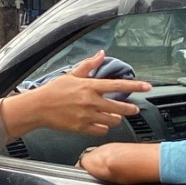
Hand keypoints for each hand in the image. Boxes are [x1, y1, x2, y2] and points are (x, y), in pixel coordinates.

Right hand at [0, 51, 149, 137]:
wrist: (38, 108)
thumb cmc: (54, 90)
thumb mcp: (71, 74)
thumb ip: (89, 65)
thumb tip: (101, 54)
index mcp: (89, 86)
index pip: (118, 86)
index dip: (135, 86)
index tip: (147, 87)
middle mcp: (90, 101)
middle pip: (120, 107)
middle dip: (130, 109)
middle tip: (134, 109)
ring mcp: (87, 116)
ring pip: (112, 121)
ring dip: (116, 119)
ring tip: (114, 116)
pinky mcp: (82, 128)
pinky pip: (101, 131)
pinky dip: (103, 128)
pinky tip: (100, 124)